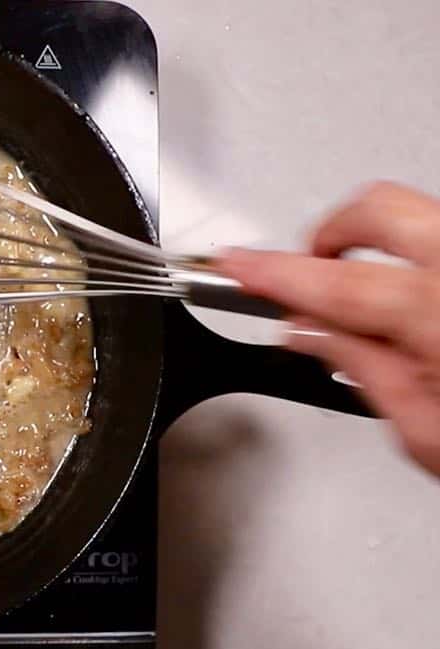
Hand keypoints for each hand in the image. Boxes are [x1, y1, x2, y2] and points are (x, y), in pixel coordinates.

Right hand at [218, 182, 439, 477]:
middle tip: (306, 274)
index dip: (271, 270)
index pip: (335, 280)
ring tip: (367, 301)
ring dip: (379, 249)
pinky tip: (418, 311)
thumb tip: (309, 329)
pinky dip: (422, 264)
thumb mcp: (427, 435)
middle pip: (381, 208)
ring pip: (422, 217)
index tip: (234, 264)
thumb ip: (360, 369)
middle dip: (329, 233)